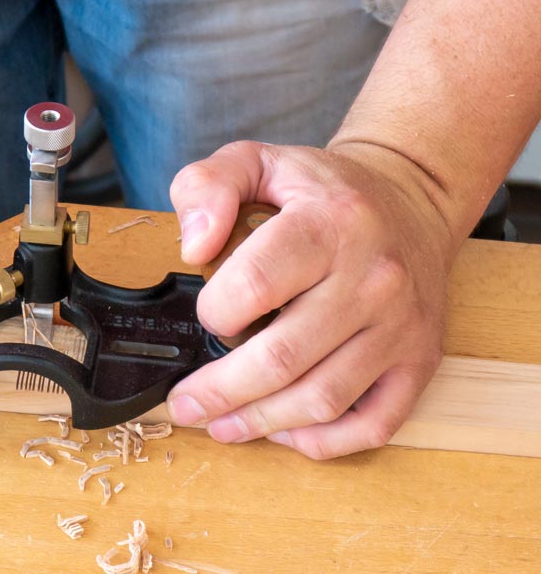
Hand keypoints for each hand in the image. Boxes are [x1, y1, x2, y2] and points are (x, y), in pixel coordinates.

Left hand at [167, 140, 454, 458]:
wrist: (410, 201)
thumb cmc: (324, 191)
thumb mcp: (258, 162)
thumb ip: (209, 187)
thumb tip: (194, 248)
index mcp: (329, 223)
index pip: (255, 285)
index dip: (214, 312)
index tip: (205, 317)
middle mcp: (373, 278)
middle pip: (282, 358)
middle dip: (219, 391)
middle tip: (185, 403)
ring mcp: (400, 326)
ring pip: (322, 399)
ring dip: (261, 422)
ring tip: (221, 424)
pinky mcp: (419, 361)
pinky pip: (373, 423)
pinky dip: (323, 442)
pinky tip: (284, 432)